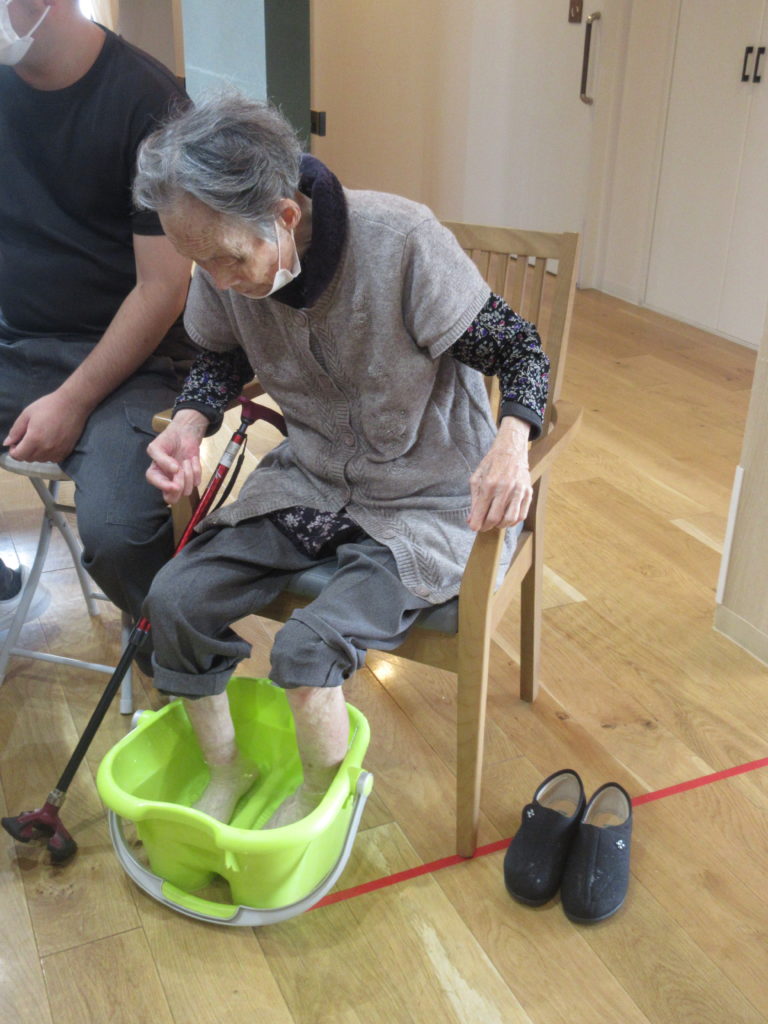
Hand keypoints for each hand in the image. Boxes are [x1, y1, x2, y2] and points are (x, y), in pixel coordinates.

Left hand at [3, 390, 89, 462]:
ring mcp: (57, 451)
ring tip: (38, 441)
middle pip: (29, 459)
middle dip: (24, 452)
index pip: (18, 455)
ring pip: (40, 460)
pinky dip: (48, 455)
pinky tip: (49, 444)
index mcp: (34, 439)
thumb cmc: (48, 406)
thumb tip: (7, 443)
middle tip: (26, 440)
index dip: (13, 451)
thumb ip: (16, 430)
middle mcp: (46, 449)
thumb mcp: (27, 414)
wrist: (73, 404)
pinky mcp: (66, 451)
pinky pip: (52, 459)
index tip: (15, 443)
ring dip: (36, 454)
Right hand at [146, 410, 207, 503]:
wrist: (184, 434)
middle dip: (179, 486)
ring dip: (188, 473)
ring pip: (187, 491)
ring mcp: (181, 480)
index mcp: (155, 474)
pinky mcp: (193, 477)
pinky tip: (192, 459)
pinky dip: (196, 468)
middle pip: (172, 498)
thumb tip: (173, 470)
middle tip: (180, 471)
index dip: (165, 487)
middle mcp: (167, 480)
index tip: (174, 485)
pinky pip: (197, 481)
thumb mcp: (156, 446)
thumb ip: (161, 459)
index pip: (157, 486)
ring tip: (185, 459)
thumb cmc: (168, 440)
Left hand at [467, 416, 532, 530]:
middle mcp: (505, 488)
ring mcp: (518, 490)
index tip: (473, 528)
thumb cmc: (491, 464)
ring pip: (510, 519)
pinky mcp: (528, 492)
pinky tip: (506, 518)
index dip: (476, 523)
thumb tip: (471, 519)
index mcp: (489, 483)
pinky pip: (522, 514)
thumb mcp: (477, 478)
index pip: (481, 511)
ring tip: (495, 522)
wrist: (511, 450)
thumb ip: (474, 500)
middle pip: (495, 518)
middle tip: (483, 526)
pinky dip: (513, 521)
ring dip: (500, 525)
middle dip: (486, 526)